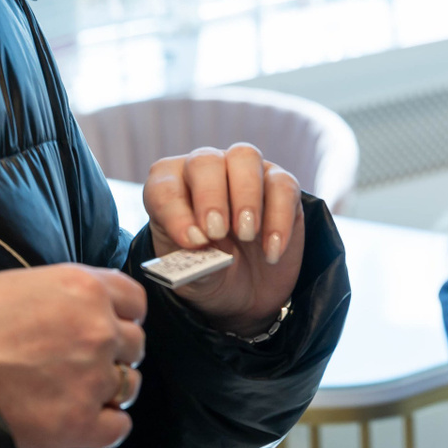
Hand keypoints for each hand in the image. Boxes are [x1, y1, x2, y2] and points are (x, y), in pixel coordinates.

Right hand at [0, 264, 145, 447]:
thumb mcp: (17, 284)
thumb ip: (62, 295)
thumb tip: (76, 310)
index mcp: (84, 287)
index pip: (135, 301)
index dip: (121, 315)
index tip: (108, 326)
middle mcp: (98, 329)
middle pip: (135, 344)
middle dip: (113, 354)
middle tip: (80, 364)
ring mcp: (92, 377)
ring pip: (130, 385)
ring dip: (109, 391)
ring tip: (74, 394)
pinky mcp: (78, 422)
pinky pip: (118, 428)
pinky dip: (104, 428)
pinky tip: (79, 422)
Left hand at [142, 142, 304, 336]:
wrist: (249, 290)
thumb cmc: (210, 275)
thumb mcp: (193, 279)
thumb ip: (193, 263)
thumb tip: (202, 246)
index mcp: (171, 190)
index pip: (164, 184)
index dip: (174, 210)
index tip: (192, 241)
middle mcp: (206, 172)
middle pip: (205, 161)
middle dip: (210, 195)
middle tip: (217, 232)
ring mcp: (246, 174)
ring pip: (245, 157)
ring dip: (246, 195)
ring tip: (247, 235)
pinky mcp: (281, 186)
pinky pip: (283, 185)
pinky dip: (279, 219)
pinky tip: (271, 252)